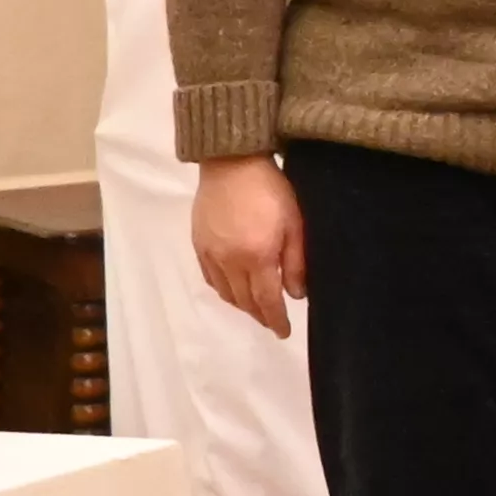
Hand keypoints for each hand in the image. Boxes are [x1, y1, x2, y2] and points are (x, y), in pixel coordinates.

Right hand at [192, 156, 306, 336]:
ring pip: (226, 292)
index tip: (284, 332)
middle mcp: (229, 261)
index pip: (267, 300)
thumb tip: (296, 295)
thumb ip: (295, 262)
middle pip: (244, 300)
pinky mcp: (199, 244)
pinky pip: (210, 278)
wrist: (231, 163)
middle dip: (259, 315)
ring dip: (241, 305)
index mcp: (256, 257)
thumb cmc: (271, 190)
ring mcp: (210, 253)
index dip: (275, 319)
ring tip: (255, 309)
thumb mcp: (295, 224)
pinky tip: (233, 289)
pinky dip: (223, 290)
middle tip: (272, 322)